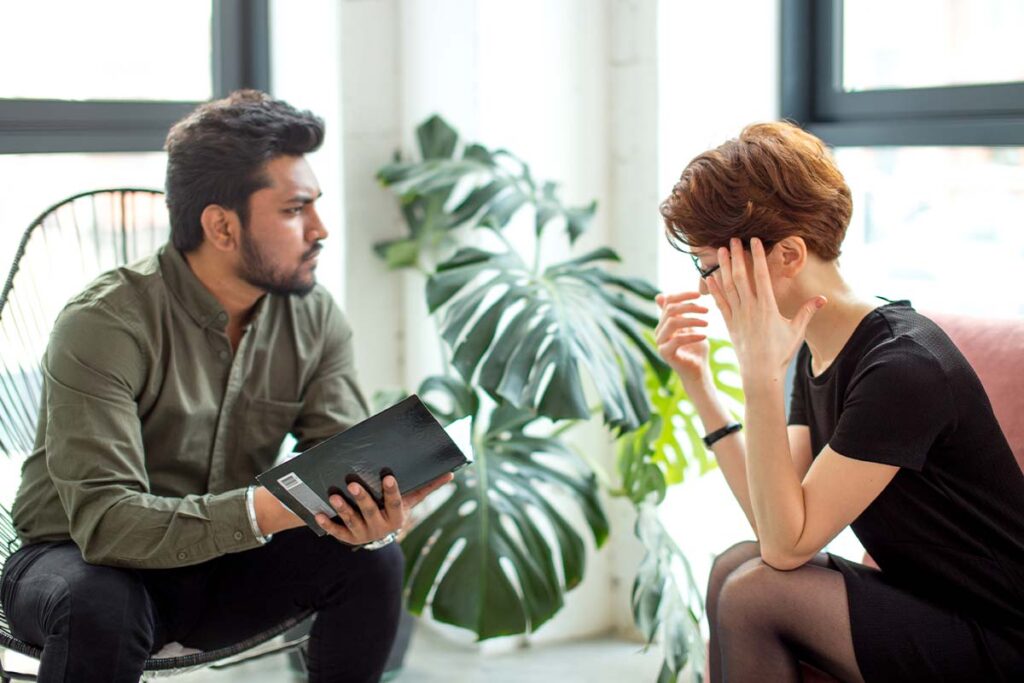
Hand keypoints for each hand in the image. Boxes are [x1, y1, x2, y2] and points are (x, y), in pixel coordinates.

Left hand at [315, 473, 452, 545]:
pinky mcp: (347, 538)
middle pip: (370, 512)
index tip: (388, 476)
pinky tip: (318, 514)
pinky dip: (327, 524)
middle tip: (353, 483)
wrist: (379, 535)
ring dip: (343, 509)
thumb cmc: (395, 510)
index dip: (392, 491)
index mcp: (397, 517)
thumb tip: (451, 474)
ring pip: (352, 522)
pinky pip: (337, 532)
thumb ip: (428, 488)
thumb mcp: (411, 501)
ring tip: (333, 495)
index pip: (395, 503)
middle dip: (362, 498)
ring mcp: (363, 534)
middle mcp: (380, 528)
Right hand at [655, 291, 709, 382]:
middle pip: (670, 310)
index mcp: (664, 323)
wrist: (698, 372)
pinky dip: (692, 336)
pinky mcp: (665, 353)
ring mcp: (660, 343)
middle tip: (707, 310)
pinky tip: (705, 336)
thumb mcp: (691, 326)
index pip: (668, 302)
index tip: (699, 295)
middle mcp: (659, 331)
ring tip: (707, 323)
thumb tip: (665, 295)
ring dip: (692, 320)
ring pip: (672, 322)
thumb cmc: (696, 349)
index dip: (683, 295)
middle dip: (690, 307)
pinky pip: (677, 339)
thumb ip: (682, 313)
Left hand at [704, 237, 824, 384]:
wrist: (760, 373)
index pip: (761, 275)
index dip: (757, 256)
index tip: (754, 241)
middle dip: (736, 256)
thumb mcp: (796, 331)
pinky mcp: (729, 324)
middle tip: (732, 239)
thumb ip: (807, 312)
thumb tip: (823, 298)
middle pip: (740, 277)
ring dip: (723, 267)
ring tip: (719, 250)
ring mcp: (737, 316)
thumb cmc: (780, 353)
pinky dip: (714, 289)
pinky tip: (709, 277)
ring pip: (727, 287)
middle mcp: (750, 309)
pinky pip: (720, 303)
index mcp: (767, 307)